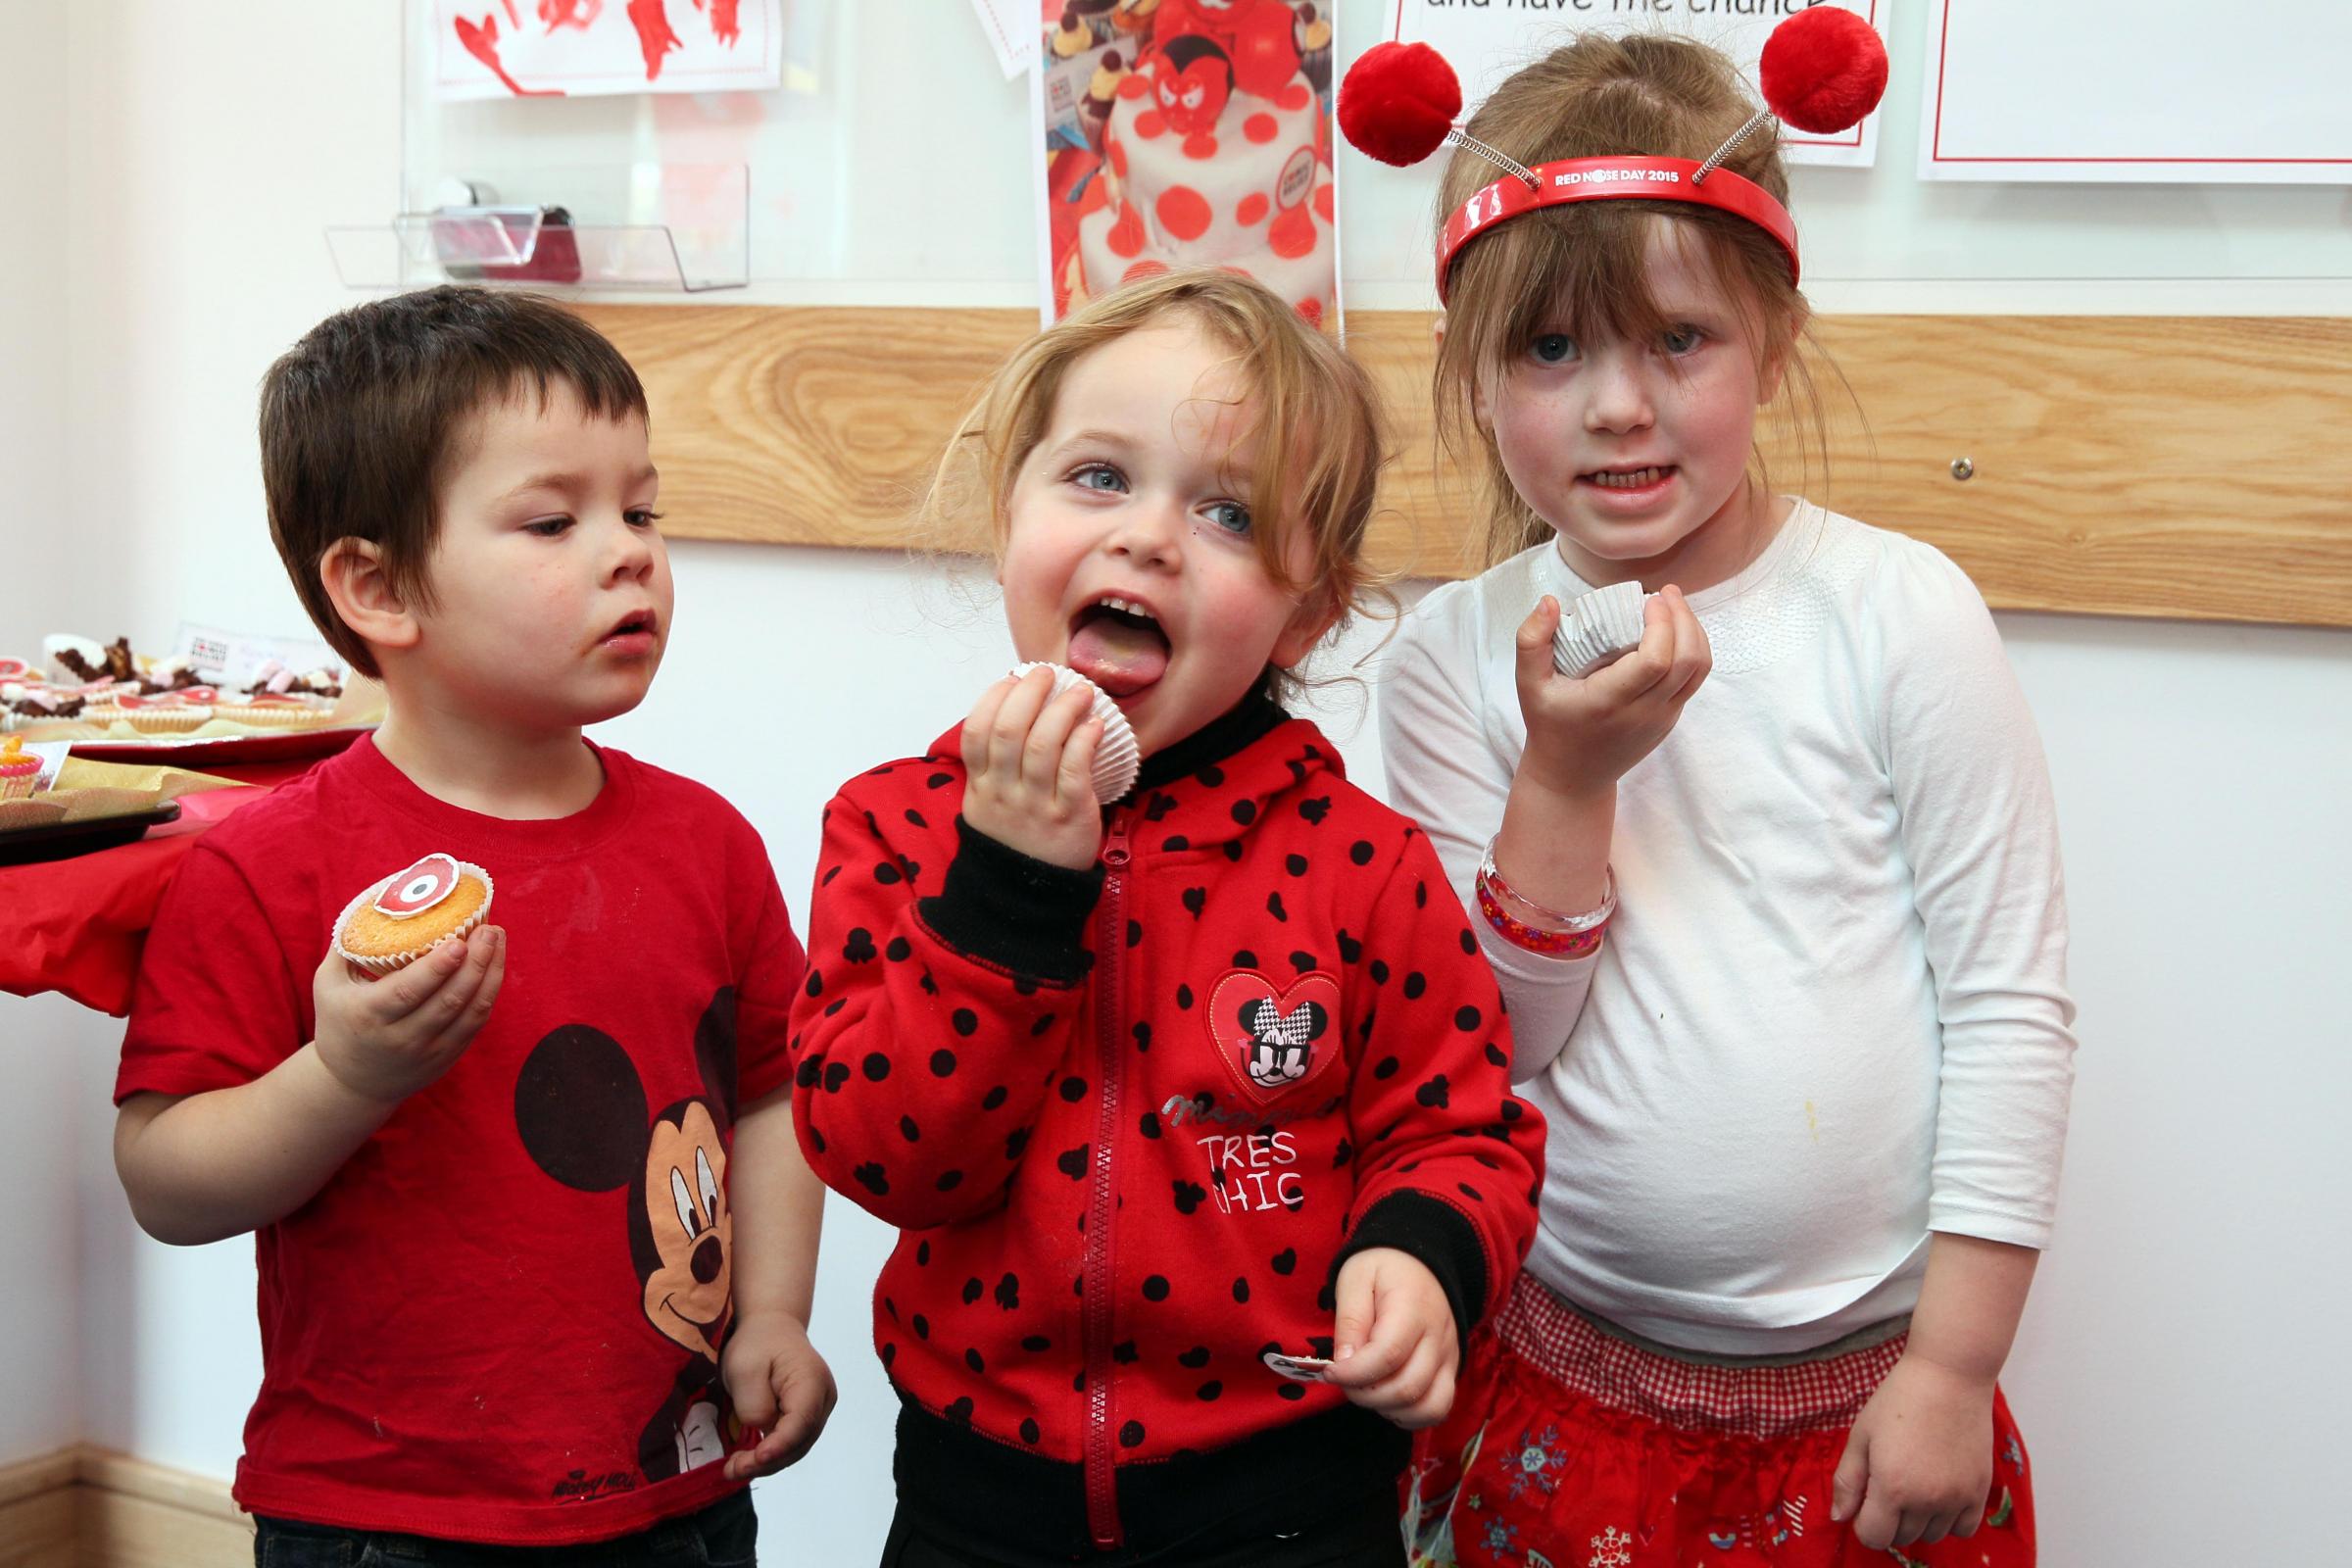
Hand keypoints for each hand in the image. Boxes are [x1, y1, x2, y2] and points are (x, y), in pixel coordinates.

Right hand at [311, 927, 505, 1103]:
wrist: (352, 1083)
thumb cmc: (339, 1021)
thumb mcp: (327, 985)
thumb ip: (346, 946)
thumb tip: (371, 902)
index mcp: (369, 1015)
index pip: (408, 991)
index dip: (437, 968)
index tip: (458, 941)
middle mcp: (402, 1037)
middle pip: (448, 1000)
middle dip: (475, 962)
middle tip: (489, 929)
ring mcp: (429, 1050)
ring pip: (471, 1011)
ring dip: (490, 972)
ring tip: (496, 938)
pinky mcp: (448, 1056)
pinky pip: (477, 1022)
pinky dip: (490, 991)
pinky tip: (495, 963)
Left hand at [722, 1310, 837, 1479]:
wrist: (772, 1328)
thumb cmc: (758, 1343)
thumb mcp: (745, 1367)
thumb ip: (754, 1402)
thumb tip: (761, 1429)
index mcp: (812, 1381)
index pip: (801, 1422)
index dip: (780, 1446)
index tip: (756, 1459)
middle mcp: (823, 1399)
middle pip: (800, 1441)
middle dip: (767, 1461)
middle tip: (732, 1471)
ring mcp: (818, 1410)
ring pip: (796, 1447)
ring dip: (766, 1463)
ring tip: (733, 1469)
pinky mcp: (806, 1417)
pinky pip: (791, 1442)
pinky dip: (770, 1454)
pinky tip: (747, 1459)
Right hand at [960, 668, 1105, 870]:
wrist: (1029, 892)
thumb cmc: (1015, 836)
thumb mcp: (987, 802)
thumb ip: (993, 764)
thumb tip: (1014, 709)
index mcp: (980, 784)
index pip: (976, 731)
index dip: (993, 698)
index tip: (1013, 679)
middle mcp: (1004, 791)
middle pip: (1010, 730)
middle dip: (1030, 693)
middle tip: (1049, 674)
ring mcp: (1035, 804)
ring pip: (1044, 745)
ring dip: (1064, 710)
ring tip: (1083, 692)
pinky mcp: (1068, 815)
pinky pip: (1075, 770)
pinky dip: (1084, 741)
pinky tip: (1096, 725)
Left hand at [1323, 1248, 1458, 1429]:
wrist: (1421, 1260)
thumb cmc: (1383, 1268)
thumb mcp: (1355, 1279)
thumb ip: (1350, 1321)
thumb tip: (1344, 1363)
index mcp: (1413, 1309)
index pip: (1387, 1355)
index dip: (1354, 1373)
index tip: (1330, 1371)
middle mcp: (1438, 1338)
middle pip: (1407, 1388)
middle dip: (1366, 1394)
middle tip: (1344, 1380)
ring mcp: (1450, 1357)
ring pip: (1427, 1406)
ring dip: (1388, 1408)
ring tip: (1366, 1389)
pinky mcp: (1451, 1370)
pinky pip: (1438, 1408)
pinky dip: (1411, 1415)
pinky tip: (1386, 1400)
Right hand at [1513, 585, 1709, 802]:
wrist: (1572, 777)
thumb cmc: (1549, 724)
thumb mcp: (1528, 684)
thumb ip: (1531, 640)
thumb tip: (1551, 601)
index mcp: (1610, 701)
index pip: (1656, 660)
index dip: (1662, 623)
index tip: (1649, 598)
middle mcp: (1644, 712)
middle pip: (1687, 659)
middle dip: (1684, 618)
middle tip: (1667, 593)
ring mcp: (1663, 718)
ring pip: (1699, 669)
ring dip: (1694, 631)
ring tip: (1675, 607)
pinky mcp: (1671, 719)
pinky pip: (1694, 679)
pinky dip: (1692, 648)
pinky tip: (1674, 631)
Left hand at [1832, 1350, 1996, 1550]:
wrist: (1948, 1377)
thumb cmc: (1897, 1400)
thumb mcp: (1861, 1436)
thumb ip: (1847, 1481)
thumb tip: (1840, 1518)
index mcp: (1891, 1487)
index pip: (1873, 1537)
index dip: (1863, 1522)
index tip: (1865, 1501)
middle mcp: (1927, 1500)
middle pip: (1902, 1537)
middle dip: (1888, 1520)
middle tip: (1888, 1486)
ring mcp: (1957, 1498)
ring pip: (1932, 1536)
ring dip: (1918, 1521)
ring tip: (1914, 1486)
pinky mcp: (1980, 1491)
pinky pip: (1965, 1529)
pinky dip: (1950, 1521)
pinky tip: (1939, 1496)